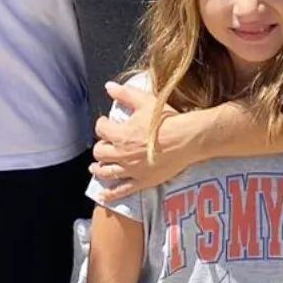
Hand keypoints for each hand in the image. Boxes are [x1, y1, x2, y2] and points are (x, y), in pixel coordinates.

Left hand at [91, 82, 190, 198]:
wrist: (186, 139)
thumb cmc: (166, 119)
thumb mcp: (144, 101)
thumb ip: (124, 94)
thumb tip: (108, 86)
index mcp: (120, 134)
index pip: (101, 129)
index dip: (102, 124)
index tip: (106, 122)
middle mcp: (122, 154)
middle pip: (100, 152)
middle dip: (100, 147)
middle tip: (104, 144)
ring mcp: (131, 170)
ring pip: (107, 172)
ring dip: (99, 169)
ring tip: (96, 167)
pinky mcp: (142, 181)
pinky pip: (122, 190)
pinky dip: (110, 194)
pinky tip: (104, 196)